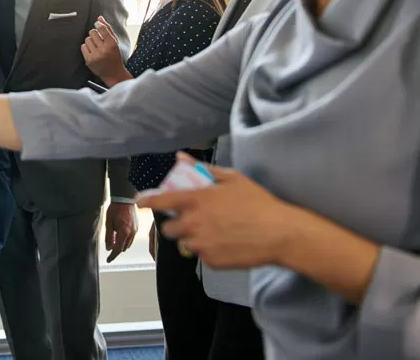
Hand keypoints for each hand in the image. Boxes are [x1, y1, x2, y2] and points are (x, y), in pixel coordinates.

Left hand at [81, 16, 129, 85]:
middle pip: (92, 33)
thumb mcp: (115, 42)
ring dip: (90, 41)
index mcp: (112, 44)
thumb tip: (100, 18)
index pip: (102, 29)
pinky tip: (92, 51)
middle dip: (94, 33)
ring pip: (87, 39)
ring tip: (96, 46)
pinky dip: (86, 47)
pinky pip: (83, 47)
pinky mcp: (89, 60)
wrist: (113, 73)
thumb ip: (108, 29)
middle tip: (98, 38)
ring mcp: (96, 56)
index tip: (97, 24)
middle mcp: (104, 50)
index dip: (98, 24)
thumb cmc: (114, 56)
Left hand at [105, 201, 137, 262]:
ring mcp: (135, 230)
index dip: (112, 256)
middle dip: (116, 249)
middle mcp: (131, 233)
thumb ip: (108, 236)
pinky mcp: (137, 227)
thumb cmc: (116, 208)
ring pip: (128, 244)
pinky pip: (131, 238)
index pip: (118, 249)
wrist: (125, 198)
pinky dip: (125, 239)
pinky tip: (120, 234)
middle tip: (110, 247)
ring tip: (114, 239)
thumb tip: (108, 247)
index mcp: (124, 232)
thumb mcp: (108, 223)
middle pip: (123, 248)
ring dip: (121, 244)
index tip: (109, 260)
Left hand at [137, 152, 300, 269]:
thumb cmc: (257, 201)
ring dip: (193, 238)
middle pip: (169, 229)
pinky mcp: (211, 262)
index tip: (140, 202)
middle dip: (177, 225)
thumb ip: (203, 169)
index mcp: (196, 200)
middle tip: (194, 220)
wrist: (279, 233)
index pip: (162, 201)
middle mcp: (193, 223)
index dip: (148, 201)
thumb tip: (181, 157)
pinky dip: (209, 250)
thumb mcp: (232, 178)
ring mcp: (201, 245)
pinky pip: (202, 256)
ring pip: (186, 244)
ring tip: (215, 232)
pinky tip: (227, 243)